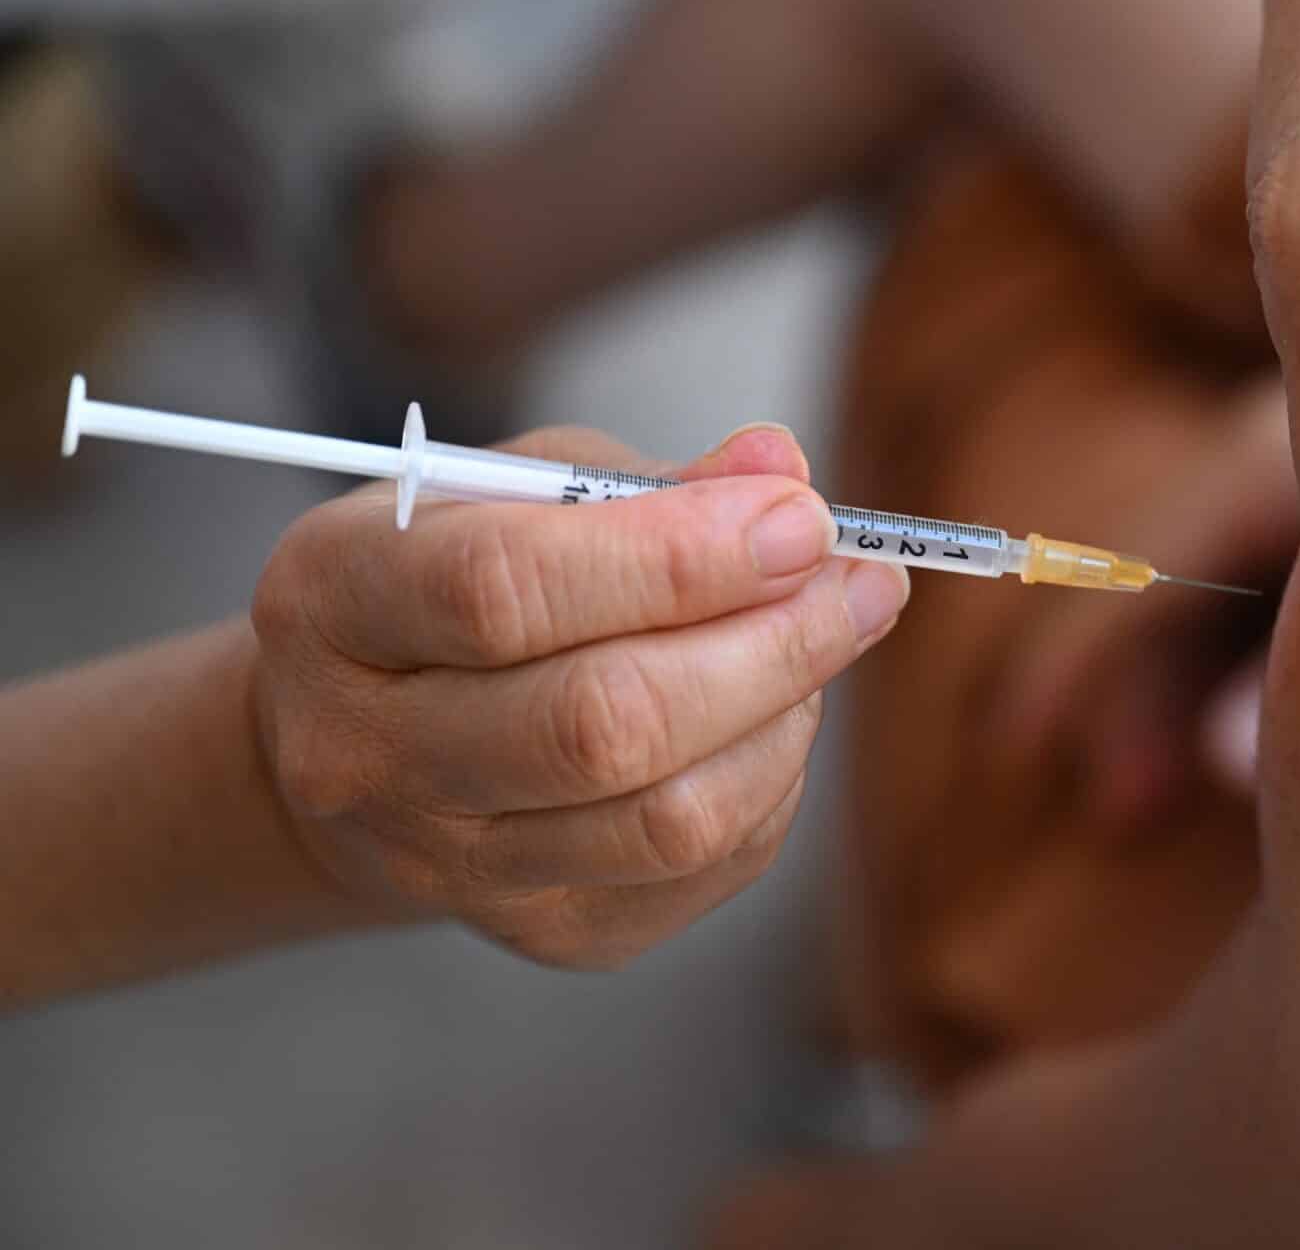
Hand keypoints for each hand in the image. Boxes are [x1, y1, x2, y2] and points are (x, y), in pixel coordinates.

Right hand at [248, 424, 907, 966]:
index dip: (677, 555)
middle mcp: (366, 755)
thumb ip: (645, 483)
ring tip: (825, 634)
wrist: (363, 746)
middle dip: (770, 642)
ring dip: (787, 715)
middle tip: (862, 580)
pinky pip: (705, 868)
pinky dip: (771, 779)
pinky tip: (770, 714)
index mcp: (332, 604)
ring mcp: (452, 866)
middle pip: (601, 724)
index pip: (505, 589)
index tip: (800, 518)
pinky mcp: (546, 934)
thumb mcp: (515, 490)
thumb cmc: (452, 584)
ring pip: (669, 818)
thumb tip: (781, 470)